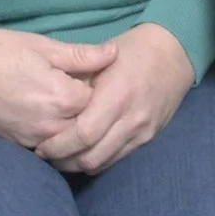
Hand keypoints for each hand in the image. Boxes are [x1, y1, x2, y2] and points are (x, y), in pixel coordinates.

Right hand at [0, 27, 117, 148]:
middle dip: (93, 110)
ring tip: (70, 104)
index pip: (101, 100)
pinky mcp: (17, 145)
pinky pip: (48, 148)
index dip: (101, 86)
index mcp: (61, 97)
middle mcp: (51, 125)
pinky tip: (52, 117)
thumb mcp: (41, 46)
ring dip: (75, 126)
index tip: (96, 74)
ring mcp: (33, 139)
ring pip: (69, 141)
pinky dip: (56, 137)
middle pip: (89, 126)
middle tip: (86, 89)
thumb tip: (114, 54)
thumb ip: (81, 55)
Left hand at [35, 22, 196, 173]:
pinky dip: (97, 159)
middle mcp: (132, 118)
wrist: (174, 53)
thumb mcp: (101, 58)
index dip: (58, 146)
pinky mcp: (148, 138)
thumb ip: (77, 83)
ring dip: (78, 165)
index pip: (83, 134)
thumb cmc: (131, 51)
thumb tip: (49, 107)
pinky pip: (117, 159)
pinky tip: (84, 151)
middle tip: (45, 155)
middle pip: (91, 157)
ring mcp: (143, 132)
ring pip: (103, 163)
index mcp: (117, 94)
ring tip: (61, 156)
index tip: (40, 146)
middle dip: (63, 161)